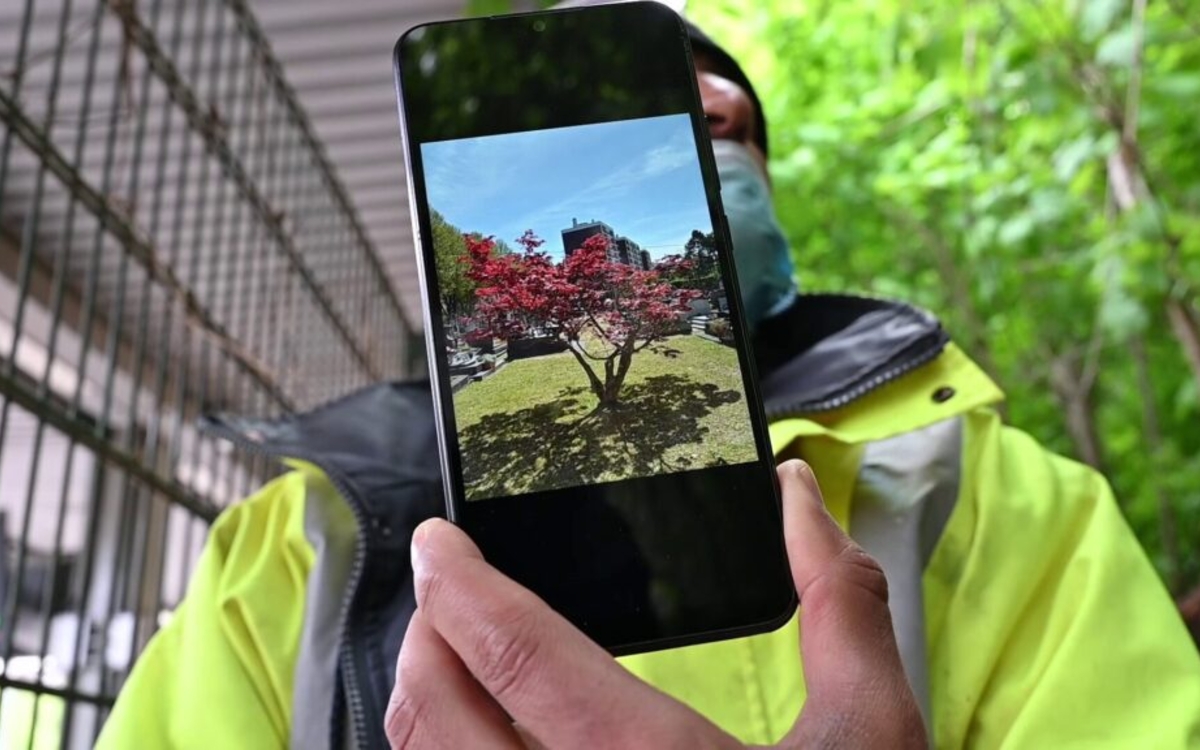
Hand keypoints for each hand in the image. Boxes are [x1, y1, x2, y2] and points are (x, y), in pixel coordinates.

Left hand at [385, 460, 926, 748]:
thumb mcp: (873, 736)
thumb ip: (837, 603)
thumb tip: (798, 492)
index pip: (516, 656)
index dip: (460, 585)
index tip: (438, 541)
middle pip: (437, 715)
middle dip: (425, 636)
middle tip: (448, 593)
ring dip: (426, 704)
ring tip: (457, 659)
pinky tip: (487, 741)